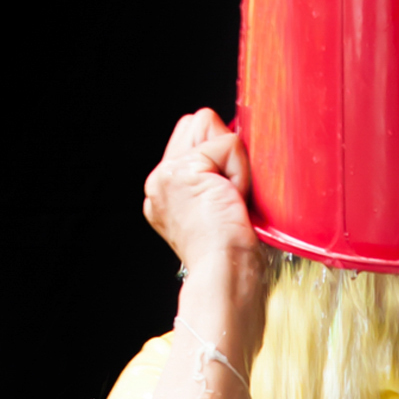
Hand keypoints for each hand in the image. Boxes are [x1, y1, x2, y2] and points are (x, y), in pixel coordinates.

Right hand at [142, 112, 273, 323]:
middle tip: (227, 198)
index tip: (226, 198)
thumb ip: (217, 175)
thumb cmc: (234, 255)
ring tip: (229, 200)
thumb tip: (233, 138)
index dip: (220, 155)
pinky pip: (229, 142)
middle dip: (223, 151)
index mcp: (166, 192)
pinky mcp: (183, 170)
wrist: (225, 275)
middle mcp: (159, 181)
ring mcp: (166, 175)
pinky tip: (232, 201)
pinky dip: (240, 170)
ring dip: (232, 161)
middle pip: (197, 122)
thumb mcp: (222, 209)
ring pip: (211, 127)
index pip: (193, 137)